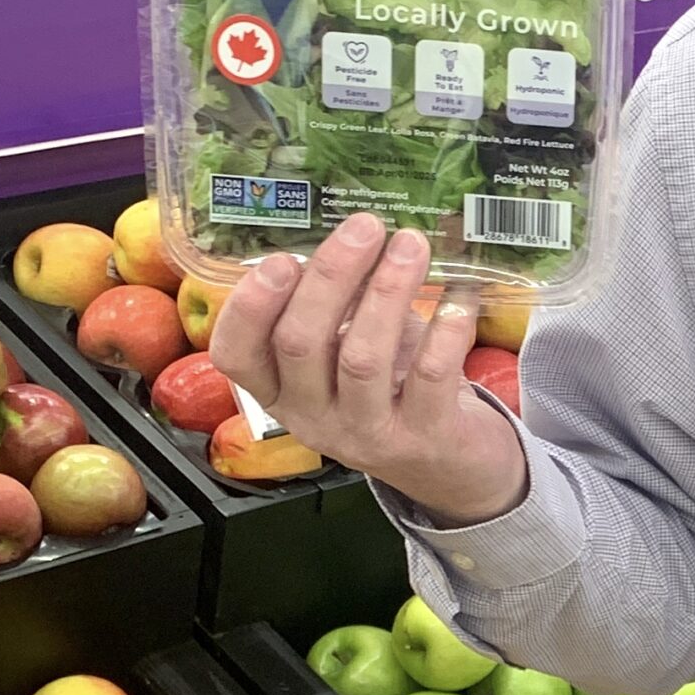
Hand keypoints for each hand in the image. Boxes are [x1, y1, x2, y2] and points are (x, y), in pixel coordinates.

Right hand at [209, 214, 526, 526]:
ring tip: (411, 245)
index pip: (234, 355)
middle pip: (300, 344)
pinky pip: (428, 377)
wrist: (451, 468)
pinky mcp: (423, 437)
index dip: (248, 307)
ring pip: (361, 359)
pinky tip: (460, 295)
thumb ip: (340, 303)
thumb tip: (352, 229)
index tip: (280, 257)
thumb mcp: (350, 347)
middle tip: (364, 226)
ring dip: (387, 293)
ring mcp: (366, 433)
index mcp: (280, 390)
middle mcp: (312, 416)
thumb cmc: (392, 388)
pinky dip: (445, 330)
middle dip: (331, 277)